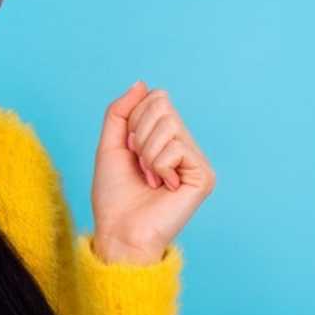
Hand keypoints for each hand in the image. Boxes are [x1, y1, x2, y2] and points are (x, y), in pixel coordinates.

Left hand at [90, 81, 216, 262]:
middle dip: (139, 135)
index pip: (156, 98)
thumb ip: (120, 112)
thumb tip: (142, 83)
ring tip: (150, 178)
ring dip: (147, 154)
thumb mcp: (110, 145)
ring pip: (169, 125)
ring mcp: (196, 160)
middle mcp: (185, 146)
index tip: (130, 150)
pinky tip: (163, 187)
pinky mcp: (204, 175)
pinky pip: (177, 147)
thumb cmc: (114, 196)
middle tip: (140, 166)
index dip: (133, 120)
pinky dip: (159, 166)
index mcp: (166, 138)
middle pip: (163, 106)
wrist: (119, 232)